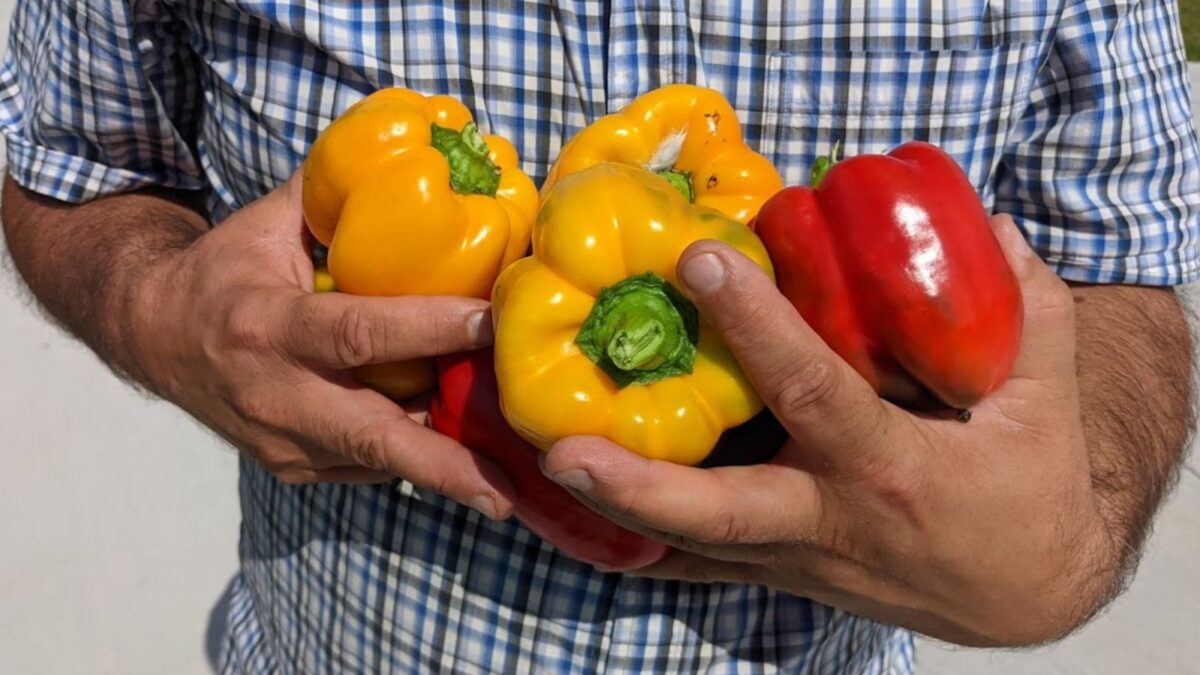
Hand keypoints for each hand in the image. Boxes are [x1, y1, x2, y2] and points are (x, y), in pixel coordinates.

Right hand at [127, 171, 513, 517]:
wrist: (149, 334)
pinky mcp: (292, 469)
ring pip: (378, 462)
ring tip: (512, 477)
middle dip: (446, 464)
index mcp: (268, 326)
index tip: (490, 323)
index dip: (427, 330)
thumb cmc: (222, 271)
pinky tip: (463, 451)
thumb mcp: (266, 224)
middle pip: (372, 436)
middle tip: (510, 488)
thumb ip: (333, 194)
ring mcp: (282, 442)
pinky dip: (414, 458)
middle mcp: (275, 395)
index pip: (357, 333)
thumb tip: (405, 149)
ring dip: (447, 467)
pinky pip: (366, 466)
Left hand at [541, 215, 1115, 645]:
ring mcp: (796, 559)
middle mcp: (830, 521)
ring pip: (690, 545)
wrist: (1026, 593)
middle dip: (638, 485)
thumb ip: (1026, 308)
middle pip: (720, 513)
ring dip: (612, 511)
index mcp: (893, 466)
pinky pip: (695, 566)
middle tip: (561, 448)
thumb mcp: (1049, 397)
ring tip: (536, 465)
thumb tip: (987, 224)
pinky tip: (569, 508)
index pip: (815, 393)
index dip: (759, 330)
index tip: (704, 263)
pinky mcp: (779, 574)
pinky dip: (633, 540)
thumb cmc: (1034, 486)